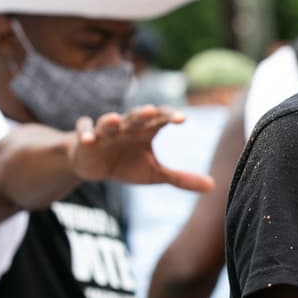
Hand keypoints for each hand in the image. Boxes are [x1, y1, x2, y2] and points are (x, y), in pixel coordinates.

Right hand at [70, 106, 215, 191]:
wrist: (93, 166)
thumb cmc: (126, 164)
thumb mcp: (155, 174)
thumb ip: (181, 178)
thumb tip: (213, 186)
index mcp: (145, 131)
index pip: (160, 119)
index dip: (170, 117)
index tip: (183, 119)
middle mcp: (126, 127)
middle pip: (135, 116)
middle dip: (142, 113)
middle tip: (150, 111)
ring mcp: (105, 132)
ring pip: (107, 122)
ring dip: (110, 120)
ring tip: (114, 120)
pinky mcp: (86, 140)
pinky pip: (84, 132)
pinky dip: (85, 133)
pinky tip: (88, 139)